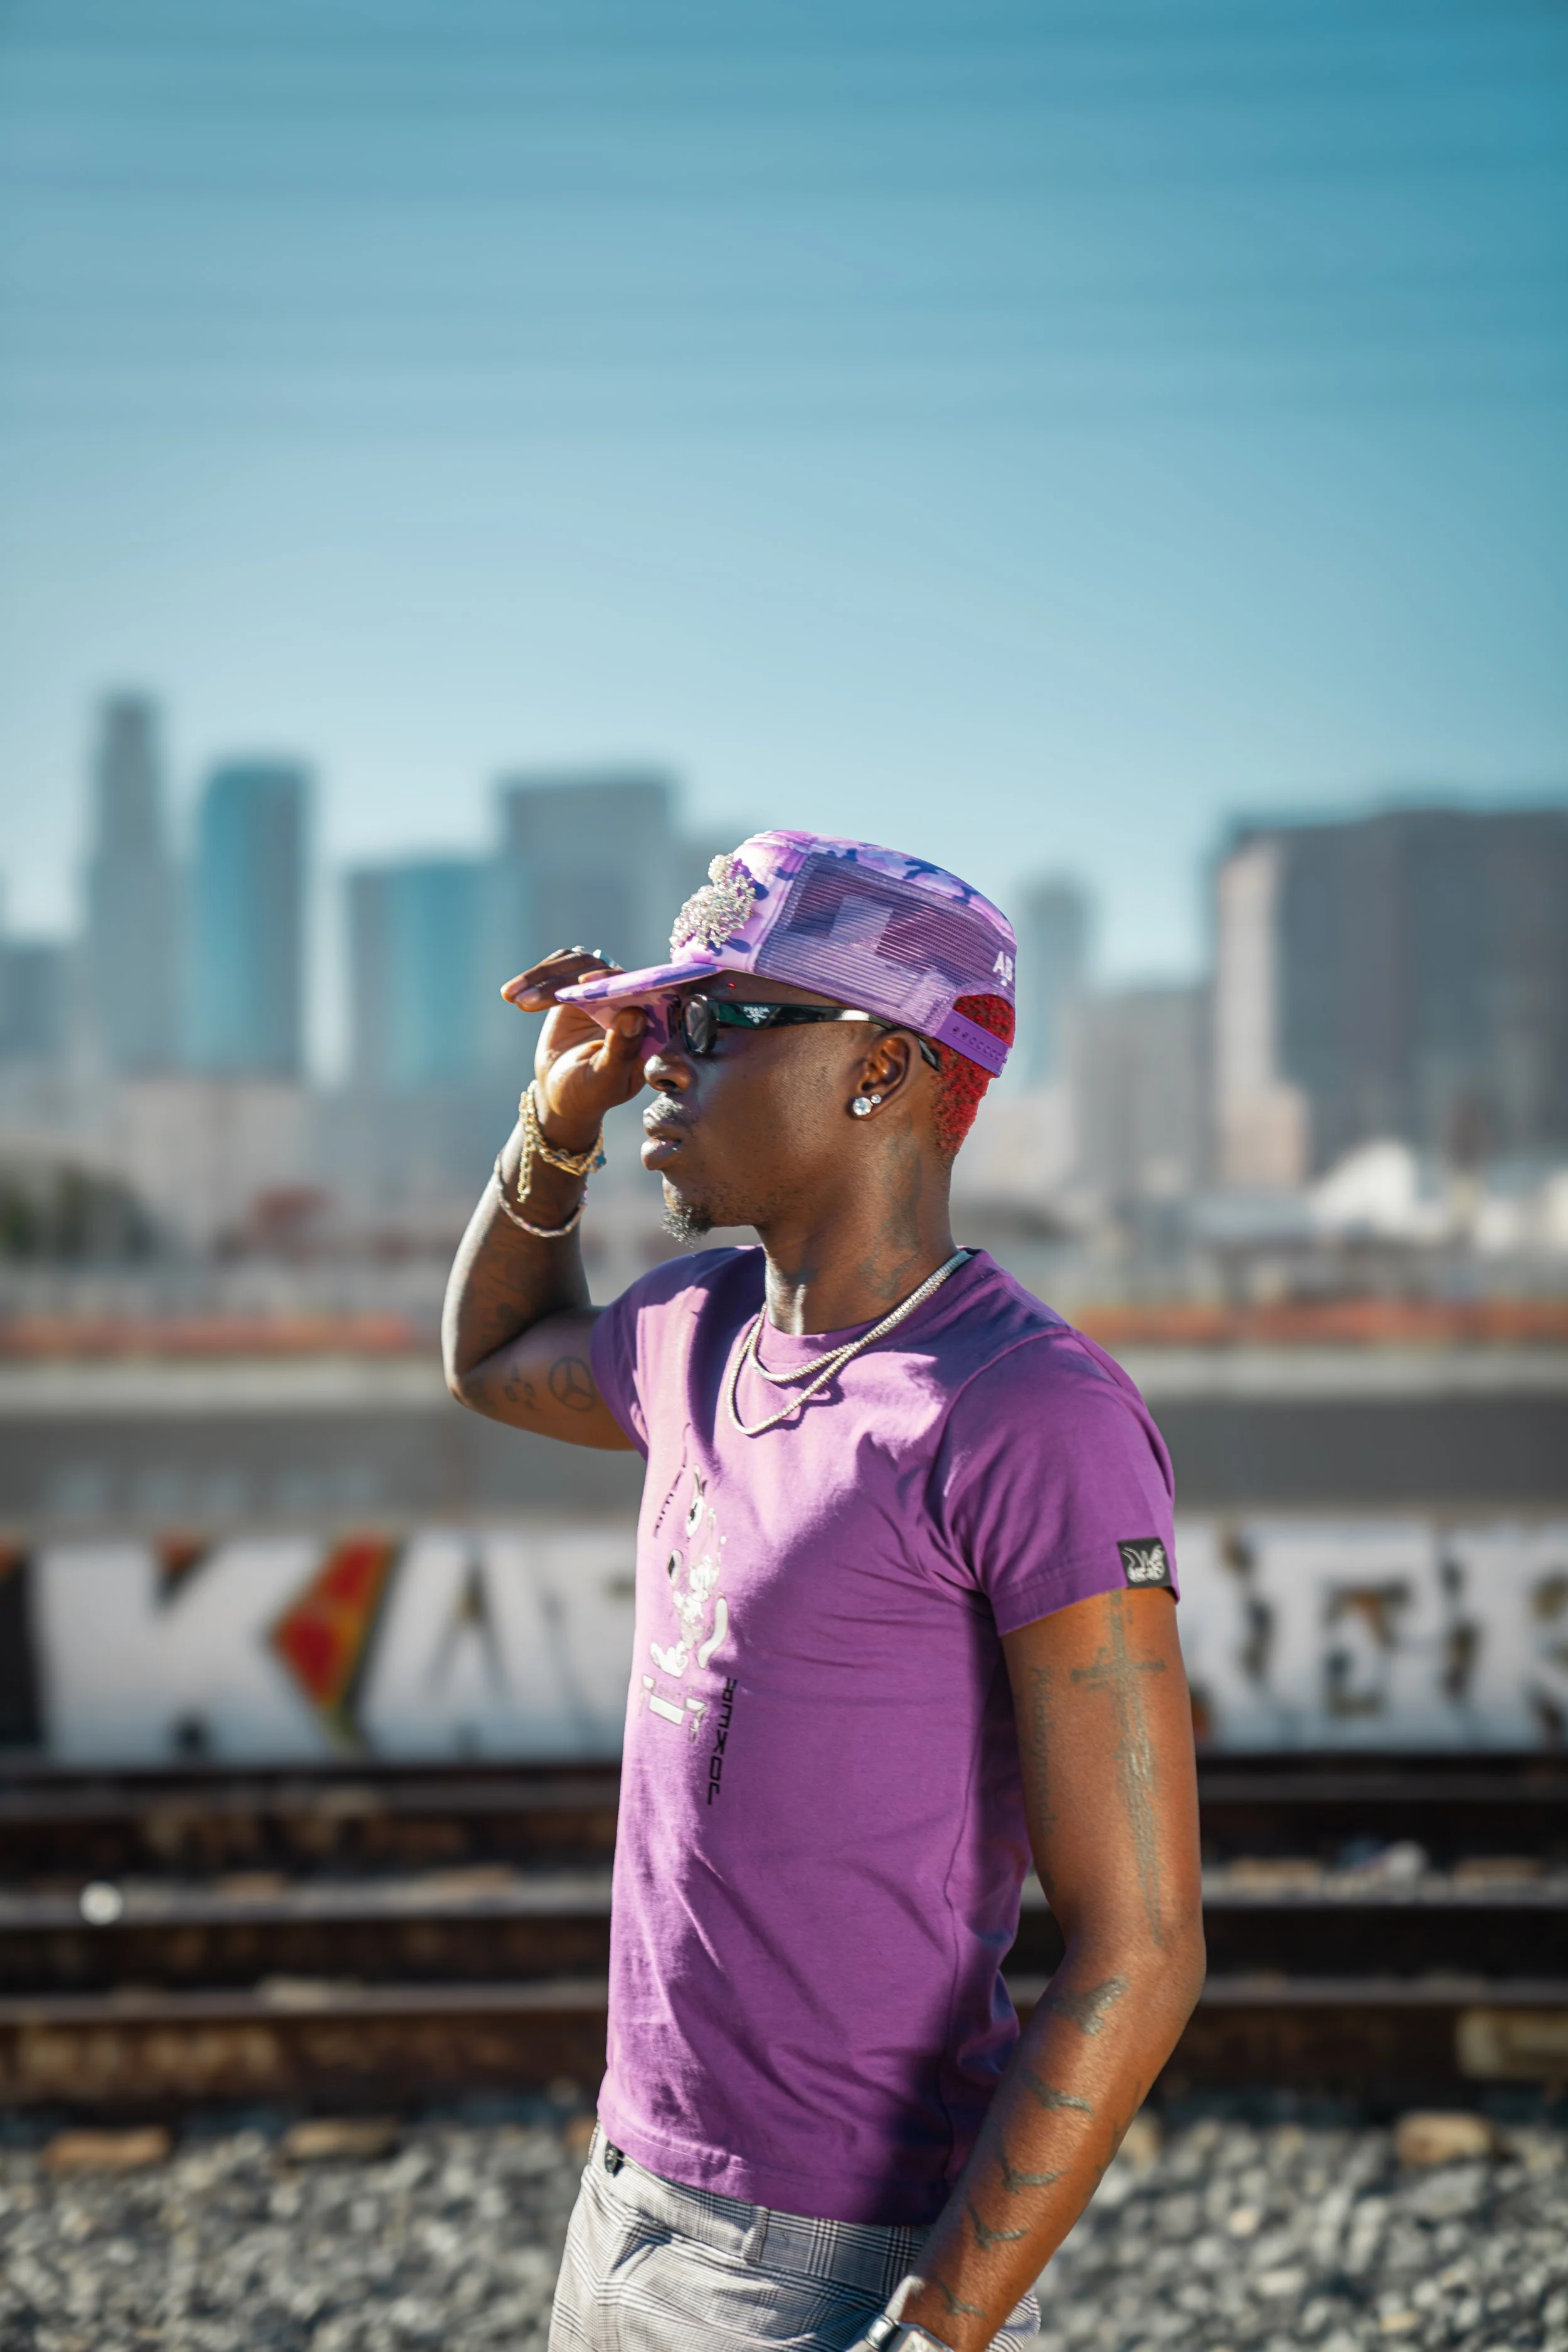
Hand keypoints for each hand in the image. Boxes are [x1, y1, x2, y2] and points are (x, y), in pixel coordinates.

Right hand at [500, 948, 648, 1149]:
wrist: (562, 1093)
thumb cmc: (589, 1094)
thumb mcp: (605, 1080)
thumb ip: (622, 1051)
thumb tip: (635, 1013)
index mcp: (650, 1025)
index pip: (643, 990)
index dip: (617, 982)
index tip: (584, 985)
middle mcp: (630, 1000)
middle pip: (605, 971)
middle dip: (565, 982)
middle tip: (530, 1001)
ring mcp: (603, 990)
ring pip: (579, 963)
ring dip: (544, 977)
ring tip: (516, 999)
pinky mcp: (578, 985)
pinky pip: (561, 966)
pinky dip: (536, 977)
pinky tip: (512, 994)